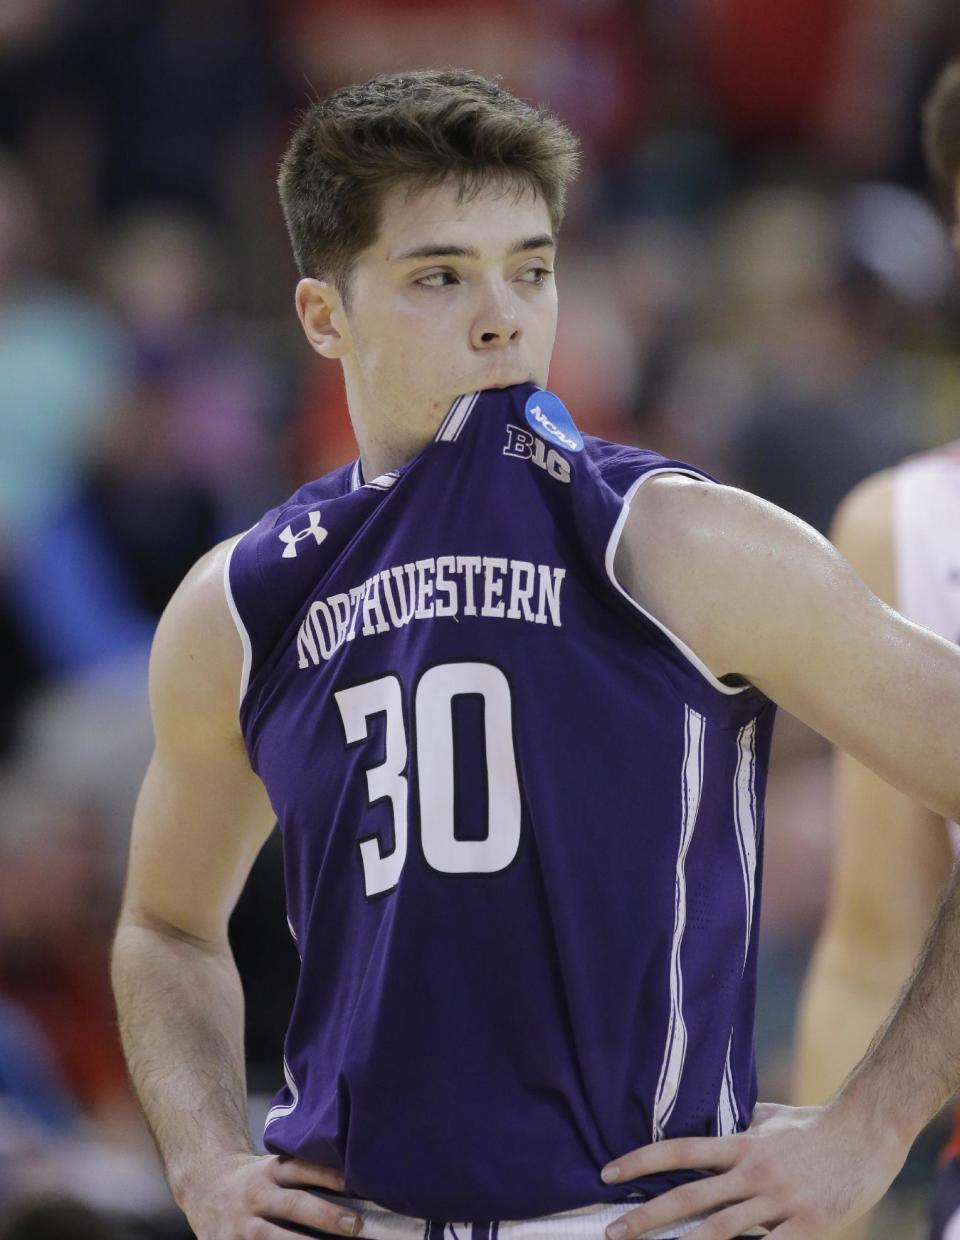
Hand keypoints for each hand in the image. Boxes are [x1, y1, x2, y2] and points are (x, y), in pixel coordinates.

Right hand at [178, 1150, 360, 1238]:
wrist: (202, 1184)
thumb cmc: (250, 1180)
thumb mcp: (272, 1168)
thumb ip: (302, 1178)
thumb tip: (351, 1191)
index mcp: (270, 1171)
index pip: (303, 1169)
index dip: (330, 1176)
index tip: (356, 1184)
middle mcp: (256, 1196)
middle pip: (294, 1204)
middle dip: (325, 1216)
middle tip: (356, 1225)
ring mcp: (240, 1226)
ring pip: (273, 1239)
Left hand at [599, 1101, 908, 1238]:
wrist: (867, 1129)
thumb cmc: (817, 1124)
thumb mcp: (771, 1117)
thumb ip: (741, 1124)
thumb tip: (714, 1121)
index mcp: (741, 1145)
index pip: (680, 1150)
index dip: (641, 1161)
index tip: (608, 1173)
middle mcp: (752, 1170)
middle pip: (690, 1195)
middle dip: (647, 1215)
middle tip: (612, 1230)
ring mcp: (778, 1199)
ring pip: (722, 1228)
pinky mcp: (808, 1224)